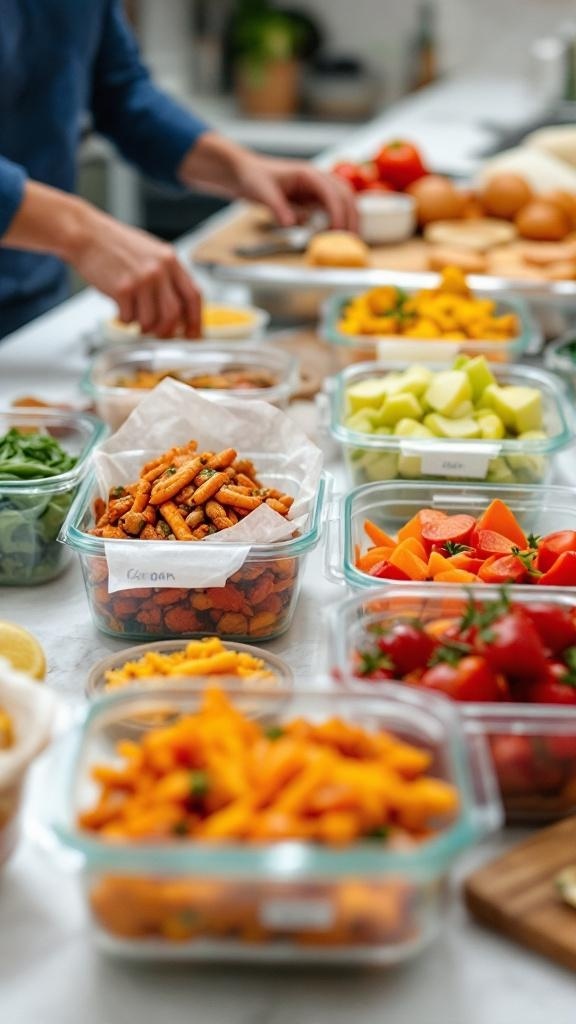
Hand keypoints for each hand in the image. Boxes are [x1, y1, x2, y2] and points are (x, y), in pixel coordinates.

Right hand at [71, 210, 201, 337]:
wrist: (85, 234)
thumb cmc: (114, 244)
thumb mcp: (150, 253)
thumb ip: (166, 277)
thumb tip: (179, 311)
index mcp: (170, 259)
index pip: (194, 296)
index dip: (196, 320)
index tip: (193, 334)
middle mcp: (159, 269)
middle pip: (174, 314)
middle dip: (167, 330)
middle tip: (159, 334)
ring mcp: (141, 279)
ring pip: (151, 321)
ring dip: (142, 326)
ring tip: (134, 316)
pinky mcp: (122, 289)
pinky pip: (129, 318)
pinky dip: (124, 320)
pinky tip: (119, 309)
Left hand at [180, 132, 358, 231]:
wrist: (246, 173)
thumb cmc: (254, 177)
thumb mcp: (263, 192)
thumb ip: (278, 207)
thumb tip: (291, 223)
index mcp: (308, 173)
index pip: (332, 192)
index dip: (337, 212)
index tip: (337, 231)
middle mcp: (317, 179)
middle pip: (346, 195)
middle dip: (351, 217)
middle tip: (351, 240)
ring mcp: (317, 188)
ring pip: (344, 201)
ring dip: (349, 219)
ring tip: (349, 240)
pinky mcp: (314, 198)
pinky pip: (333, 209)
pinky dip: (339, 221)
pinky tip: (337, 235)